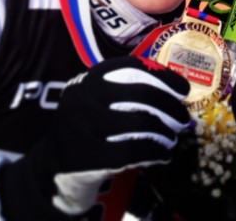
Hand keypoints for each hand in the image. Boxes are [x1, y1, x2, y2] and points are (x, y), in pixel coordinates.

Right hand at [0, 55, 190, 219]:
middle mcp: (85, 96)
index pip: (133, 66)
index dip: (163, 75)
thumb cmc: (87, 128)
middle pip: (142, 93)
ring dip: (166, 131)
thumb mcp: (97, 99)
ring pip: (142, 122)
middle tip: (183, 118)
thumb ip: (125, 88)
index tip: (183, 89)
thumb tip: (174, 89)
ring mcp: (84, 126)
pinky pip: (135, 149)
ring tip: (173, 138)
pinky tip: (163, 154)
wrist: (51, 168)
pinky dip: (156, 151)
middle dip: (171, 106)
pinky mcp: (89, 156)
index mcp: (90, 78)